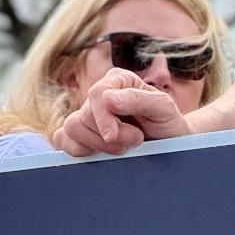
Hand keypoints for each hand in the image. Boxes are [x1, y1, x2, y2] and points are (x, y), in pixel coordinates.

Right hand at [51, 67, 194, 156]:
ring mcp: (88, 115)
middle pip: (83, 116)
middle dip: (110, 137)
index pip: (97, 93)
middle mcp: (100, 95)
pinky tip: (101, 154)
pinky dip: (78, 150)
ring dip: (96, 146)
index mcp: (119, 80)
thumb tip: (107, 98)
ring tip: (123, 149)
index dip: (102, 117)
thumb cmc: (168, 123)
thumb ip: (138, 99)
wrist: (171, 144)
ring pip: (71, 129)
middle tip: (136, 141)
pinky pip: (63, 140)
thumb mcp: (163, 109)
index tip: (113, 136)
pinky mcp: (80, 134)